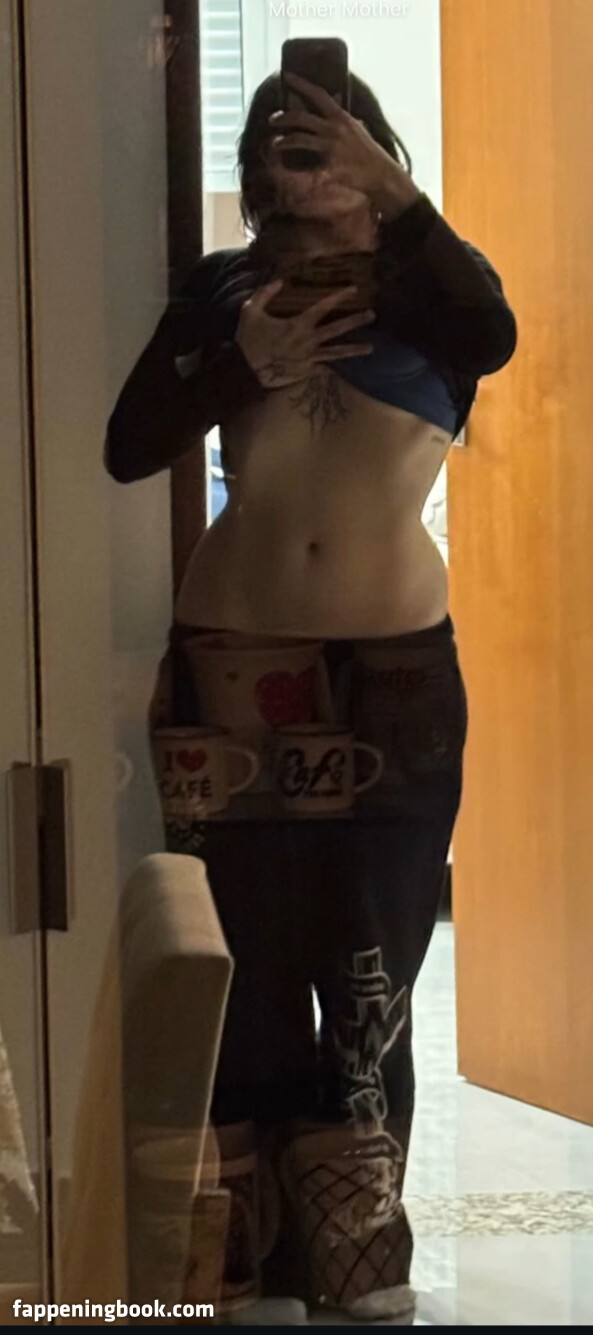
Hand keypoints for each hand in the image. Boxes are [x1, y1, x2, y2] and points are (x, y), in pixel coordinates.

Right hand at [235, 280, 373, 387]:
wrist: (244, 370)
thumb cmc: (247, 339)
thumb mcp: (250, 310)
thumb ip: (265, 293)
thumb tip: (279, 280)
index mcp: (297, 324)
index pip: (323, 306)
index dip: (340, 296)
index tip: (354, 289)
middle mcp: (308, 340)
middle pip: (337, 329)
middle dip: (356, 321)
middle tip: (373, 315)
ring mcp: (308, 358)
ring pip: (336, 353)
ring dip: (354, 350)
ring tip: (371, 349)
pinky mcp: (305, 372)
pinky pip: (324, 369)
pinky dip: (336, 368)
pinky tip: (348, 368)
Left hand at [269, 73, 419, 218]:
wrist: (381, 175)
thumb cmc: (369, 152)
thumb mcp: (357, 128)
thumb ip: (343, 119)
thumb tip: (336, 107)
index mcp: (341, 117)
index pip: (318, 94)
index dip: (301, 84)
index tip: (286, 76)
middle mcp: (334, 130)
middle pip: (301, 118)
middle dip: (282, 117)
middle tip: (273, 120)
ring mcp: (331, 149)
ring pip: (298, 140)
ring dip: (283, 142)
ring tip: (275, 144)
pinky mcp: (329, 169)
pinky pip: (307, 170)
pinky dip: (296, 172)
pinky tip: (287, 172)